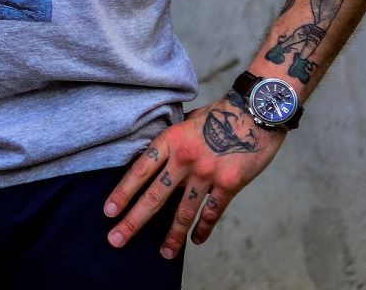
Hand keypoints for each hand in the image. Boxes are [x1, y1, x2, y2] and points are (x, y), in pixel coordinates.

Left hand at [104, 93, 284, 259]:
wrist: (256, 111)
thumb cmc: (220, 113)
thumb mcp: (187, 121)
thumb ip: (172, 141)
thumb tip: (156, 159)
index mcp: (170, 140)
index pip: (139, 171)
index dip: (122, 193)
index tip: (109, 211)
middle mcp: (185, 160)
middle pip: (154, 196)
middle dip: (133, 221)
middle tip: (116, 240)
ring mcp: (207, 174)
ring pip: (184, 211)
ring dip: (172, 235)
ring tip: (164, 253)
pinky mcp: (229, 184)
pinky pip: (212, 212)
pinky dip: (203, 228)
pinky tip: (196, 241)